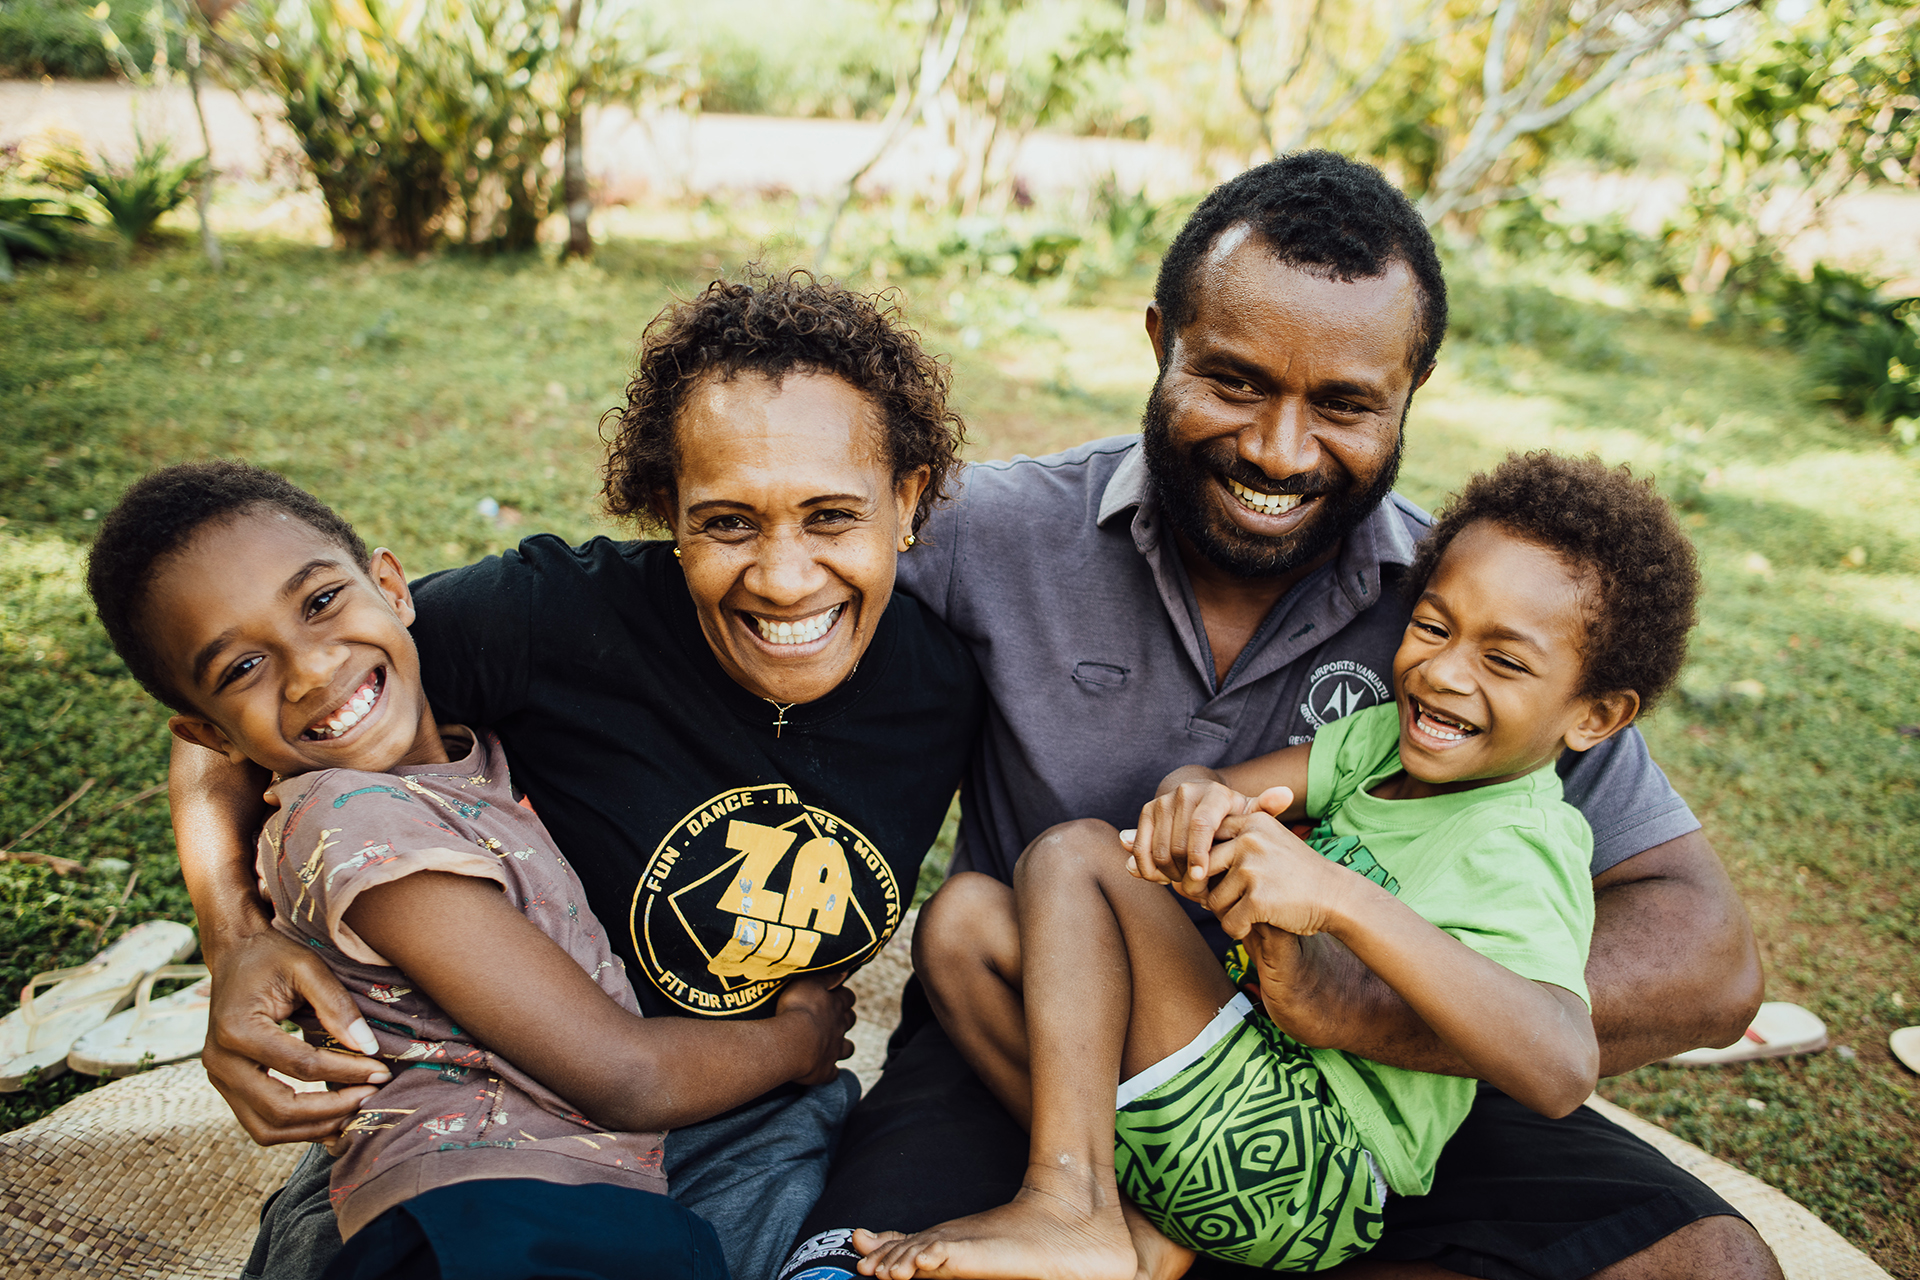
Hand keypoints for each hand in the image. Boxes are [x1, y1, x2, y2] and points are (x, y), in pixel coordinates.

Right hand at [202, 927, 390, 1144]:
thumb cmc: (272, 955)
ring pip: (266, 1129)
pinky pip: (260, 1123)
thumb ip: (337, 1006)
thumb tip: (368, 1048)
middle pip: (280, 1109)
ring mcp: (218, 1078)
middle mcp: (219, 1061)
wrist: (234, 954)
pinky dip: (296, 1129)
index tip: (382, 1071)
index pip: (301, 1066)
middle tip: (372, 1097)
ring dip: (314, 1129)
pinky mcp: (227, 1086)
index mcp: (237, 1029)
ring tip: (355, 1113)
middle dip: (332, 1110)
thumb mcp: (308, 967)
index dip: (346, 1072)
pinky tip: (331, 1118)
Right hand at [776, 973, 856, 1086]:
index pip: (847, 997)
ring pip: (847, 1048)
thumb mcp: (809, 983)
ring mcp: (834, 1050)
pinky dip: (829, 1071)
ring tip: (833, 1045)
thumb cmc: (797, 1009)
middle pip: (850, 1020)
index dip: (843, 996)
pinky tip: (823, 1070)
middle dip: (845, 1018)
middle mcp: (838, 1027)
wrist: (791, 1043)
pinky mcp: (825, 1070)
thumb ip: (827, 976)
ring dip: (843, 1046)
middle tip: (834, 1018)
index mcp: (835, 1005)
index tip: (837, 995)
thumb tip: (846, 970)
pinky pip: (832, 1073)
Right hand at [1122, 782, 1292, 896]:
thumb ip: (1267, 809)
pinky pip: (1141, 848)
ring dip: (1168, 874)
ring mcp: (1163, 800)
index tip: (1200, 878)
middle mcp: (1186, 791)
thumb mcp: (1251, 816)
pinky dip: (1148, 869)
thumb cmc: (1233, 818)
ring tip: (1185, 885)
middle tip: (1197, 892)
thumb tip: (1285, 794)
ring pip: (1159, 848)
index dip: (1198, 855)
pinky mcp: (1147, 812)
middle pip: (1178, 842)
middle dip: (1184, 872)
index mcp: (1215, 793)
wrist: (1202, 804)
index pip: (1201, 826)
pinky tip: (1163, 878)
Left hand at [1203, 810, 1358, 940]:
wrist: (1336, 896)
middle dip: (1204, 892)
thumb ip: (1230, 847)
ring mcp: (1253, 869)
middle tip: (1222, 903)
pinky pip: (1228, 922)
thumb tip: (1179, 876)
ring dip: (1225, 914)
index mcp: (1250, 822)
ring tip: (1247, 913)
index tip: (1214, 879)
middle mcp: (1249, 841)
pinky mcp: (1258, 898)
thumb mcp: (1268, 843)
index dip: (1202, 866)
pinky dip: (1237, 930)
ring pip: (1211, 900)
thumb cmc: (1295, 874)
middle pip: (1199, 870)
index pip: (1204, 841)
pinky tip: (1253, 927)